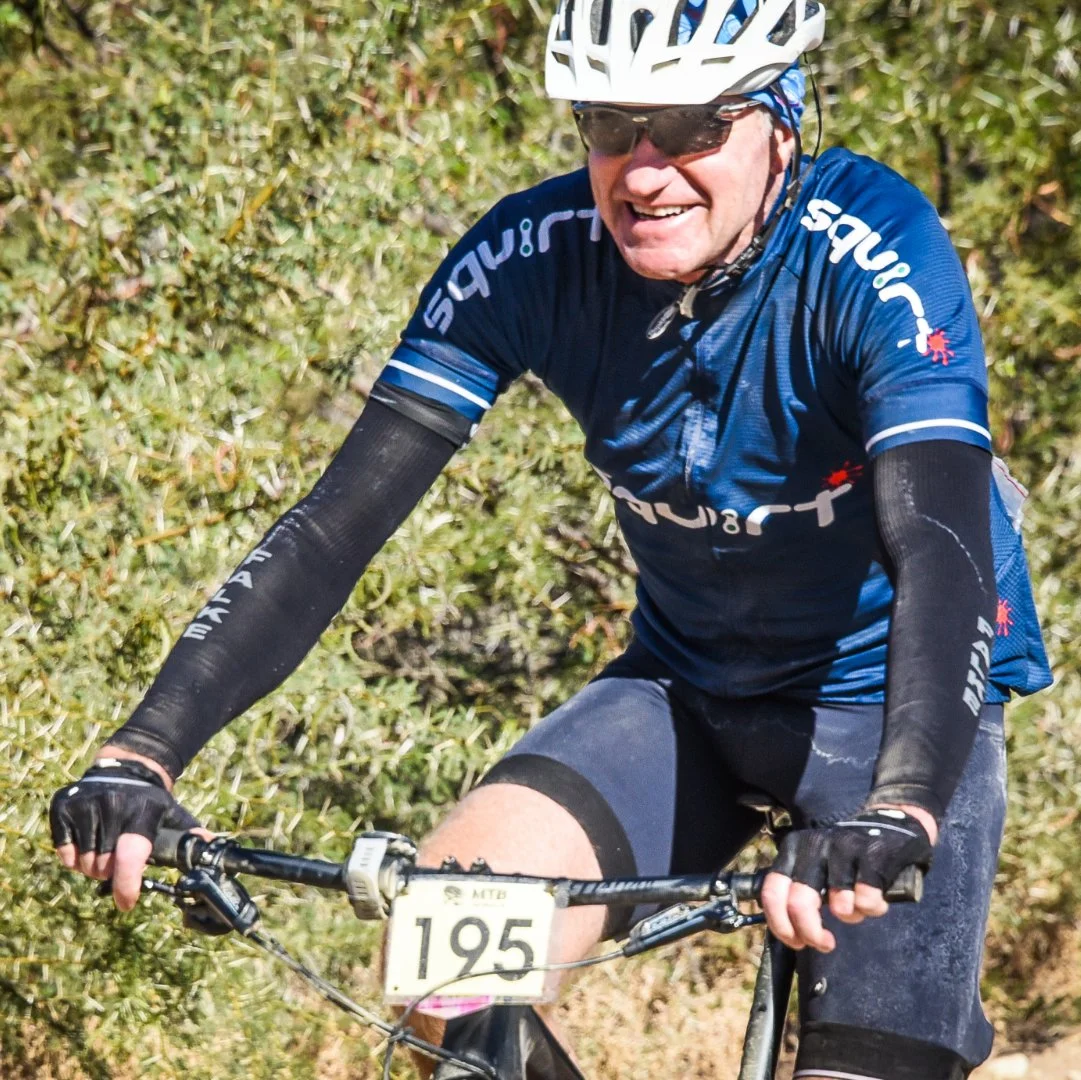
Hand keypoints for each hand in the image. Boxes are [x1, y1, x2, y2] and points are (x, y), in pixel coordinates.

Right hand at [50, 750, 200, 910]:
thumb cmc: (151, 802)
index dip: (126, 885)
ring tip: (106, 849)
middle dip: (111, 874)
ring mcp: (86, 804)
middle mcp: (113, 805)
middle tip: (120, 861)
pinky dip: (73, 857)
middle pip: (104, 868)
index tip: (127, 903)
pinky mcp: (64, 806)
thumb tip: (212, 848)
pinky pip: (64, 852)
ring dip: (93, 867)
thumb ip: (190, 835)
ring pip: (83, 863)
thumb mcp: (173, 814)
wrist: (126, 768)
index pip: (130, 856)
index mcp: (143, 812)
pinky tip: (88, 841)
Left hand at [760, 806, 934, 952]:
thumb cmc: (845, 860)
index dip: (780, 924)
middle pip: (800, 903)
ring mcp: (842, 847)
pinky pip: (867, 900)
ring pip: (840, 906)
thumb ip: (795, 891)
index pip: (771, 890)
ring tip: (858, 904)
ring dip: (852, 916)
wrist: (890, 828)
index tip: (796, 942)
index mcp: (793, 849)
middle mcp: (813, 845)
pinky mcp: (872, 853)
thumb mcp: (813, 867)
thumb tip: (784, 930)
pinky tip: (877, 897)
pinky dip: (873, 908)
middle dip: (812, 933)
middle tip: (824, 943)